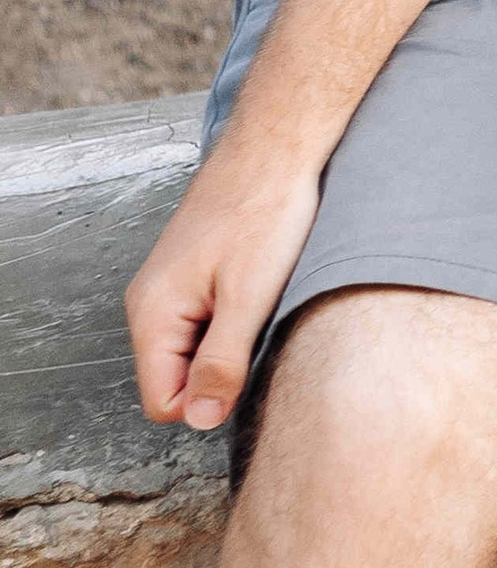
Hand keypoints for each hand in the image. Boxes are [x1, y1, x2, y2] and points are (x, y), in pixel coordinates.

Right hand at [125, 141, 322, 432]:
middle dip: (221, 372)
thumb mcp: (250, 298)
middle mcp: (149, 304)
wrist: (275, 149)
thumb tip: (201, 418)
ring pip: (194, 351)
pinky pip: (205, 323)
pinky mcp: (192, 276)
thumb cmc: (266, 212)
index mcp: (153, 314)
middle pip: (177, 379)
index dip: (208, 401)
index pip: (163, 403)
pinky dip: (235, 319)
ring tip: (261, 304)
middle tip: (260, 330)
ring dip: (231, 344)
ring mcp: (169, 288)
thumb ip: (222, 361)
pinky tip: (259, 289)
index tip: (248, 368)